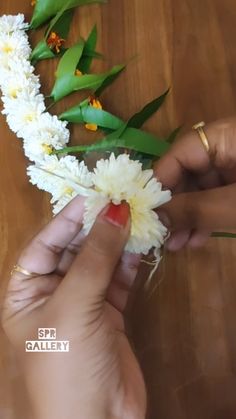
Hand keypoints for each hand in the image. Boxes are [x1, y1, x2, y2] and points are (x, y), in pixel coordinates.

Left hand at [1, 197, 145, 418]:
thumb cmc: (65, 364)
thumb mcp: (73, 307)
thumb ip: (95, 257)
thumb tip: (115, 209)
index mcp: (25, 292)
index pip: (43, 245)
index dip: (67, 220)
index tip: (94, 197)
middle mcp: (51, 294)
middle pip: (74, 250)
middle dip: (96, 229)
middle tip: (121, 203)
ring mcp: (82, 304)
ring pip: (99, 263)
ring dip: (117, 243)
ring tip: (136, 219)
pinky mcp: (109, 314)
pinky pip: (118, 280)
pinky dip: (129, 263)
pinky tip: (141, 246)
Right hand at [155, 116, 235, 250]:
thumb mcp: (235, 205)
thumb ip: (195, 209)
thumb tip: (154, 217)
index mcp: (226, 136)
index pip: (179, 153)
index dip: (158, 182)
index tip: (143, 212)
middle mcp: (227, 147)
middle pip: (187, 173)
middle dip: (173, 207)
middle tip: (159, 235)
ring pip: (201, 190)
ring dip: (187, 218)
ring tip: (175, 245)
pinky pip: (217, 198)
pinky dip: (206, 218)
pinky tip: (196, 240)